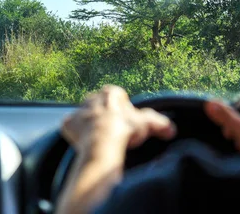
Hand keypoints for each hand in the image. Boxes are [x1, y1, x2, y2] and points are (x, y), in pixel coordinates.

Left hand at [61, 85, 176, 155]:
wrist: (101, 145)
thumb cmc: (124, 131)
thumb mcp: (146, 124)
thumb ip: (160, 123)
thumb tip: (171, 129)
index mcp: (109, 93)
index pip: (117, 97)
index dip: (123, 110)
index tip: (126, 122)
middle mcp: (91, 98)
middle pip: (99, 105)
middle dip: (105, 115)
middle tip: (114, 131)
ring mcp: (78, 111)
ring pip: (85, 116)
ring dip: (91, 124)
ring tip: (100, 139)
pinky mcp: (68, 124)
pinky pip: (71, 127)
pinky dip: (77, 134)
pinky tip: (85, 142)